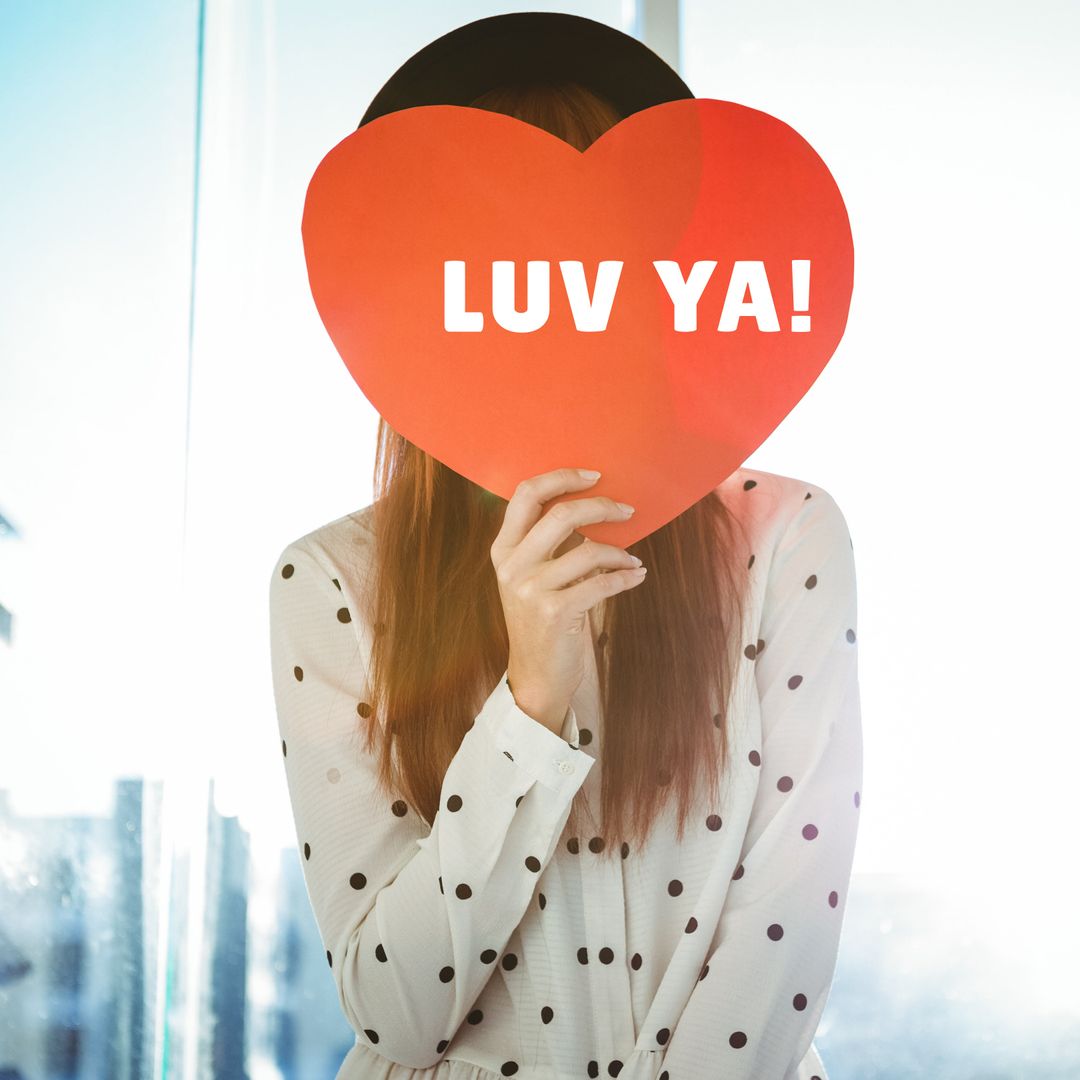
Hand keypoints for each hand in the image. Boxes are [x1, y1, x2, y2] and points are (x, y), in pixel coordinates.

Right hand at [489, 467, 647, 733]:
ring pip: (588, 550)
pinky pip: (601, 583)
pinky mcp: (554, 612)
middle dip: (603, 506)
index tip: (595, 475)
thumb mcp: (532, 577)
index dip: (562, 477)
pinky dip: (625, 577)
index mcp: (504, 549)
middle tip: (628, 510)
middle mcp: (512, 565)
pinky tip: (635, 577)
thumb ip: (548, 543)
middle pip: (561, 513)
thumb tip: (593, 506)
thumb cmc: (542, 620)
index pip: (526, 494)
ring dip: (621, 553)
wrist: (536, 676)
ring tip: (633, 561)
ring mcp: (530, 589)